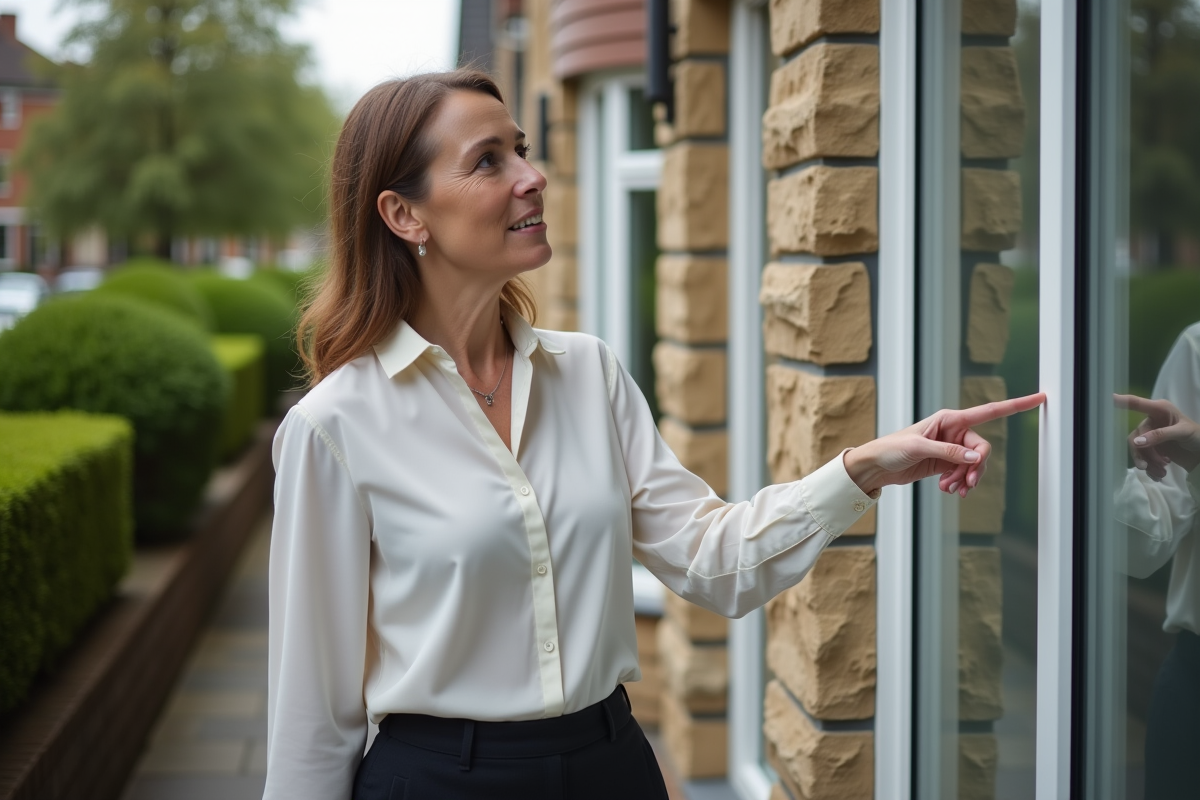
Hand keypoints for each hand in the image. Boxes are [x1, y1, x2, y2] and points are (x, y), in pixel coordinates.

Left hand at [843, 393, 1045, 496]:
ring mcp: (951, 448)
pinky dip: (959, 484)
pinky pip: (963, 474)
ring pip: (974, 465)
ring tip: (951, 490)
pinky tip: (947, 490)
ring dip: (966, 479)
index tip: (1039, 397)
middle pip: (982, 449)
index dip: (1016, 405)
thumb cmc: (892, 448)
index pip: (990, 411)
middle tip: (966, 484)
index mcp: (950, 419)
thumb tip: (975, 457)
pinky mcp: (946, 463)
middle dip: (977, 468)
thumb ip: (948, 452)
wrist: (876, 466)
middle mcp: (954, 431)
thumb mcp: (919, 448)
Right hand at [1113, 394, 1199, 479]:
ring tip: (1162, 472)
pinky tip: (1160, 474)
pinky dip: (1150, 468)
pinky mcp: (1152, 449)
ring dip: (1148, 463)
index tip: (1110, 397)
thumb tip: (1137, 442)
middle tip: (1151, 465)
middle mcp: (1152, 421)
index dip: (1123, 401)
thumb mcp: (1183, 432)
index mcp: (1159, 410)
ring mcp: (1151, 436)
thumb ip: (1160, 435)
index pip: (1137, 404)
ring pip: (1138, 450)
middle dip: (1143, 453)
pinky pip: (1143, 458)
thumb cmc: (1197, 437)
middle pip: (1135, 436)